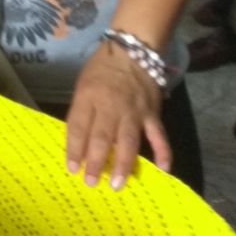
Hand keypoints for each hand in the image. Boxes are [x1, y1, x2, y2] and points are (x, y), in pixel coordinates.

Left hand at [65, 42, 169, 190]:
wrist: (132, 51)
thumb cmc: (101, 69)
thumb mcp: (83, 85)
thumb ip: (81, 111)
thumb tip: (79, 141)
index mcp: (88, 97)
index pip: (78, 126)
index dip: (74, 149)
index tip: (72, 169)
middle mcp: (110, 106)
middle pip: (101, 137)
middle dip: (95, 162)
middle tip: (91, 182)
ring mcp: (133, 111)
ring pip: (127, 141)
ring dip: (123, 164)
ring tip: (118, 185)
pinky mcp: (152, 113)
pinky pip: (158, 136)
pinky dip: (163, 153)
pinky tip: (163, 171)